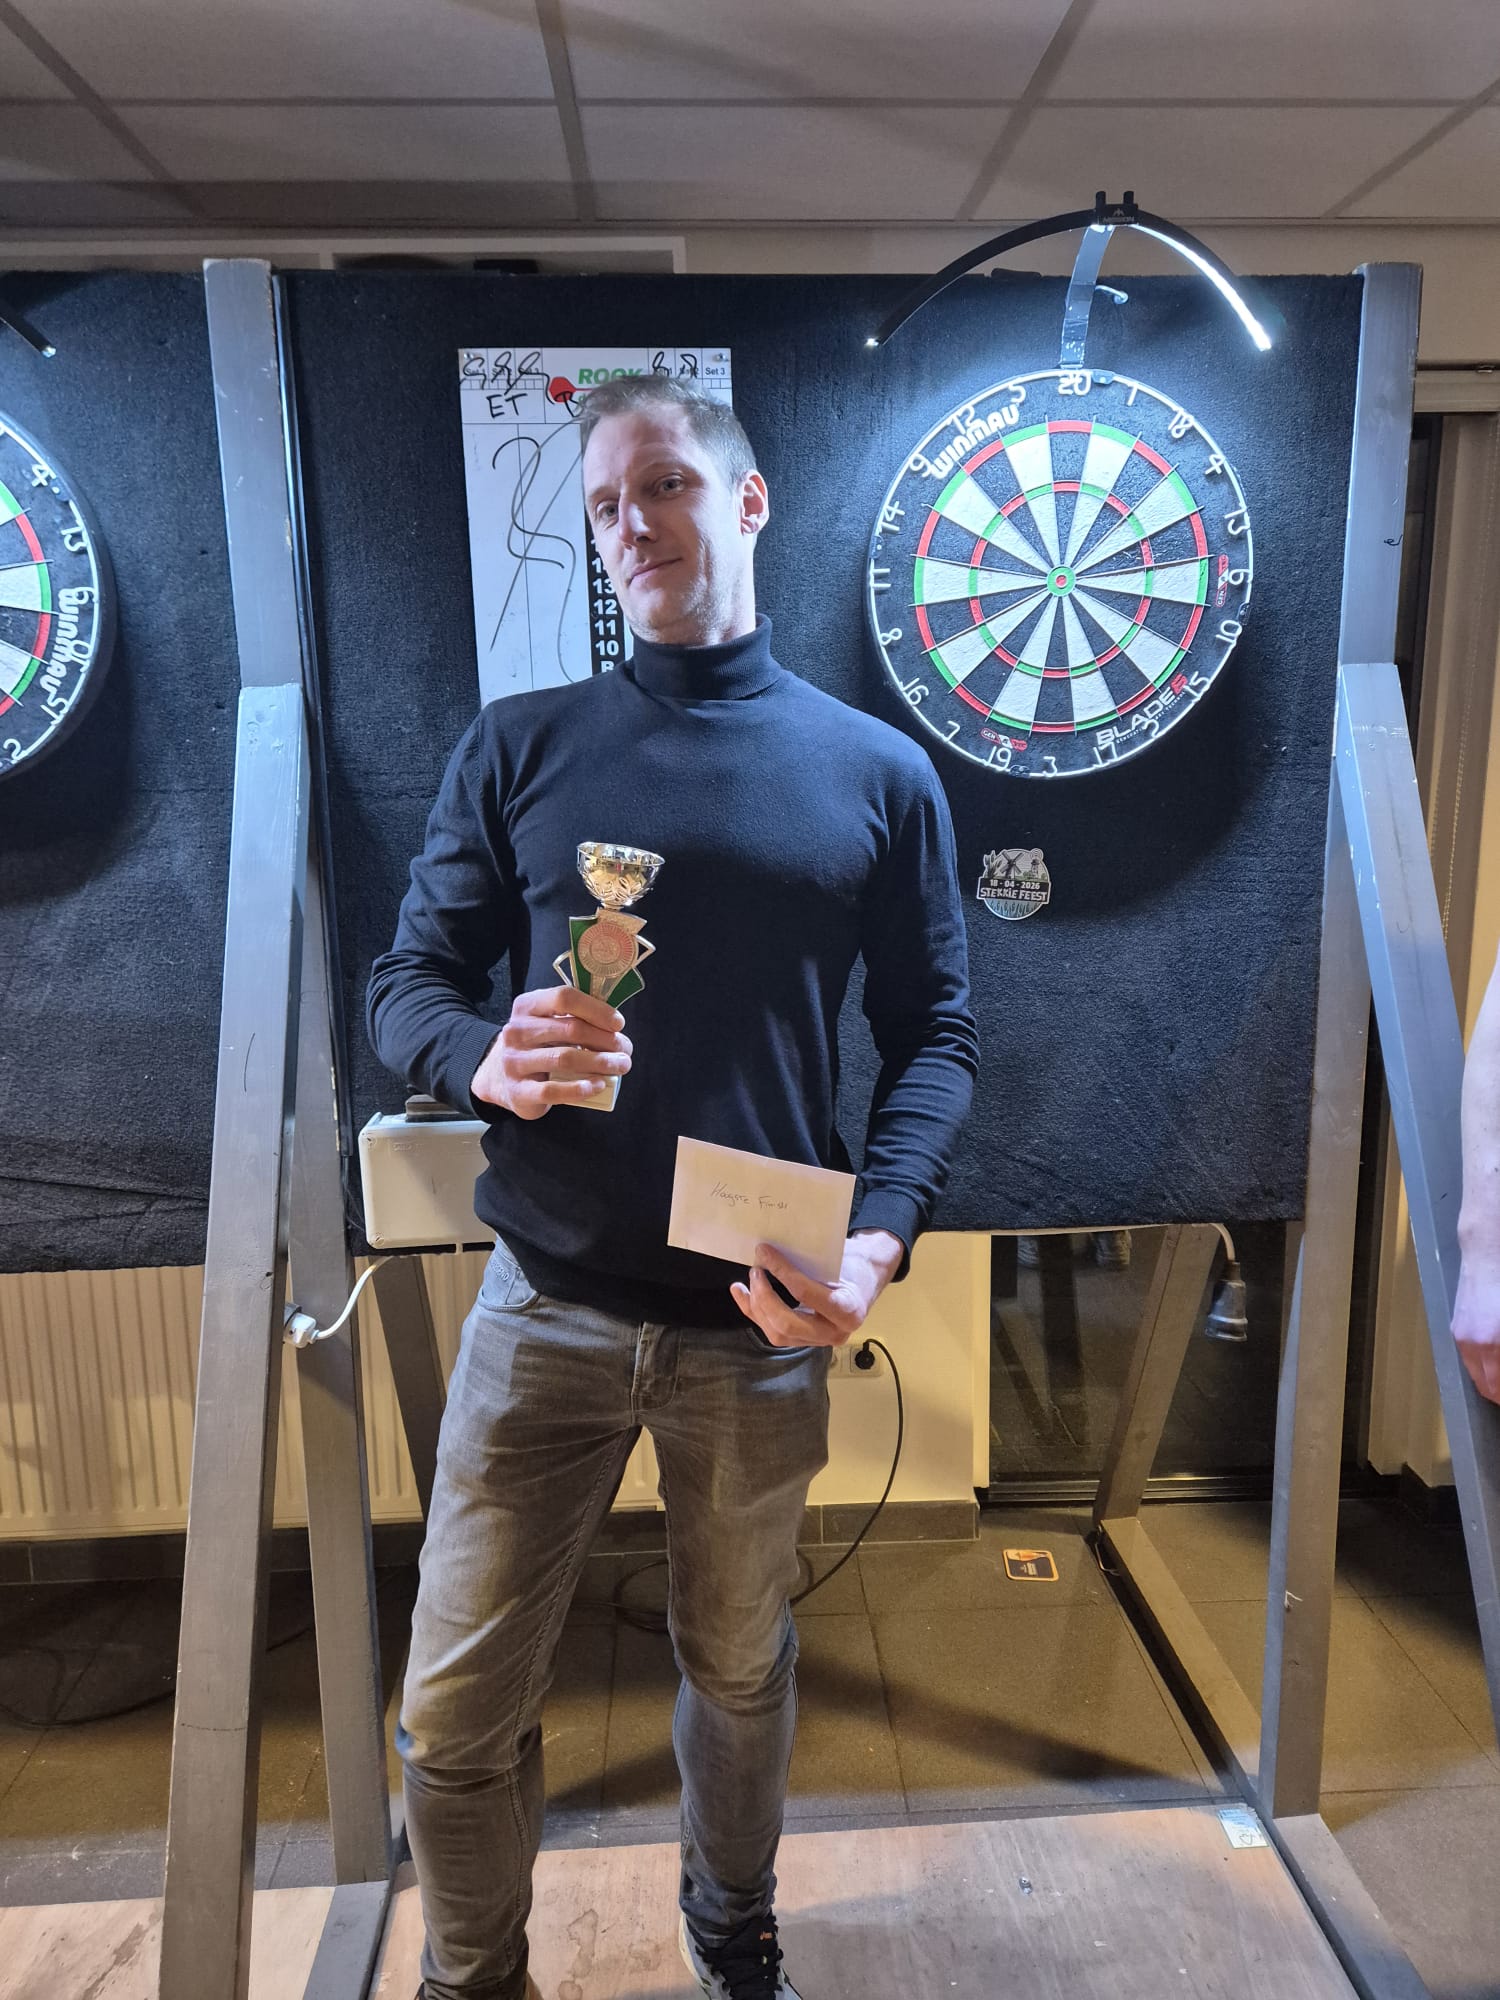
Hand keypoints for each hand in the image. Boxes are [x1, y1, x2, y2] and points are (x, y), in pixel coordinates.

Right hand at [470, 984, 631, 1120]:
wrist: (498, 1077)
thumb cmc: (536, 1045)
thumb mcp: (546, 1023)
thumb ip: (574, 1017)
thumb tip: (615, 1025)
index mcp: (527, 1006)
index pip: (564, 998)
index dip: (596, 1009)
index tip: (618, 1024)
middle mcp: (516, 1031)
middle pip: (570, 1030)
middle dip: (605, 1040)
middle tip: (625, 1050)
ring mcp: (514, 1061)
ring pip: (565, 1058)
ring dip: (600, 1062)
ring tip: (620, 1066)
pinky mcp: (518, 1091)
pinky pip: (552, 1090)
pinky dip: (579, 1089)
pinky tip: (597, 1085)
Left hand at [731, 1230, 904, 1348]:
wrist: (866, 1281)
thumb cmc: (853, 1265)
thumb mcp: (838, 1259)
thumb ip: (808, 1261)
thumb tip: (768, 1251)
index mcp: (847, 1310)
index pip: (804, 1294)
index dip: (781, 1272)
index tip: (764, 1252)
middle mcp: (834, 1333)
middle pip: (786, 1324)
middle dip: (764, 1297)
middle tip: (756, 1270)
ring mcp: (818, 1341)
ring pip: (777, 1333)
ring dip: (757, 1306)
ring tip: (748, 1281)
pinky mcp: (804, 1341)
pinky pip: (774, 1332)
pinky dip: (754, 1313)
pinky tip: (741, 1294)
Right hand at [1451, 1255, 1499, 1405]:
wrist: (1488, 1250)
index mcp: (1495, 1342)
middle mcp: (1475, 1344)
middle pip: (1489, 1389)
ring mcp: (1463, 1337)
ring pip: (1478, 1378)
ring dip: (1494, 1383)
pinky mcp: (1457, 1328)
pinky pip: (1471, 1361)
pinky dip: (1486, 1369)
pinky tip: (1497, 1361)